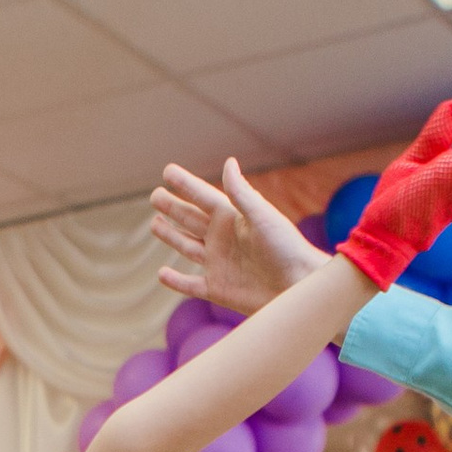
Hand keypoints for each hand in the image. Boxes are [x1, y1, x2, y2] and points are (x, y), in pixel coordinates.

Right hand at [152, 158, 325, 312]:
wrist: (297, 286)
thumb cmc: (285, 248)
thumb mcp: (262, 217)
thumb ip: (242, 193)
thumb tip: (228, 162)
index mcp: (232, 217)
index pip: (202, 196)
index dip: (184, 184)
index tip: (167, 171)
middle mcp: (222, 238)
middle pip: (190, 219)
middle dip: (172, 207)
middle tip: (155, 195)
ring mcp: (218, 263)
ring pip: (186, 246)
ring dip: (170, 235)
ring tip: (155, 223)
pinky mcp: (217, 289)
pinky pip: (190, 284)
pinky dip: (175, 281)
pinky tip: (162, 273)